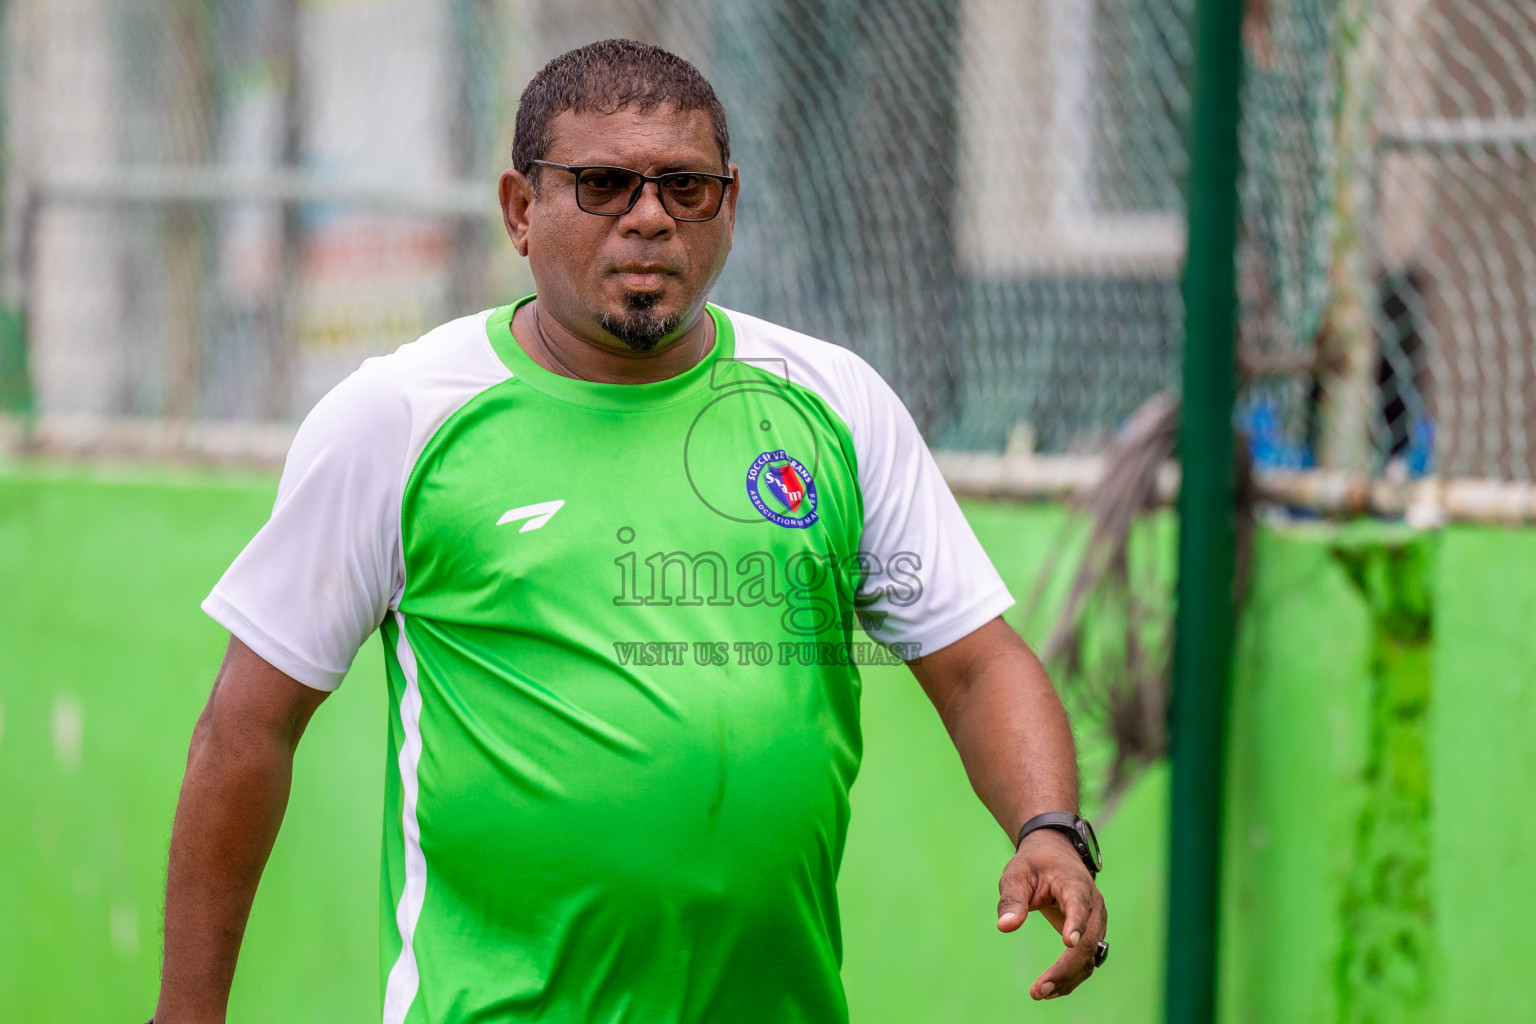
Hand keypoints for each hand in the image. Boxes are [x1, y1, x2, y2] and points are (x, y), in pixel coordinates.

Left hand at [996, 829, 1107, 999]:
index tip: (1069, 942)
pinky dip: (1071, 976)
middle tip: (1039, 988)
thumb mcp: (1016, 874)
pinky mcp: (1092, 935)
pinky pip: (1087, 960)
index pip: (1079, 904)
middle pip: (1088, 941)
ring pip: (1090, 956)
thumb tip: (1005, 926)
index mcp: (1075, 884)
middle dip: (1066, 967)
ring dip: (1068, 977)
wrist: (1055, 856)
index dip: (1075, 923)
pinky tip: (1050, 989)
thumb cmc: (1034, 864)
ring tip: (1040, 992)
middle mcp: (1093, 905)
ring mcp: (1096, 922)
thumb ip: (1012, 899)